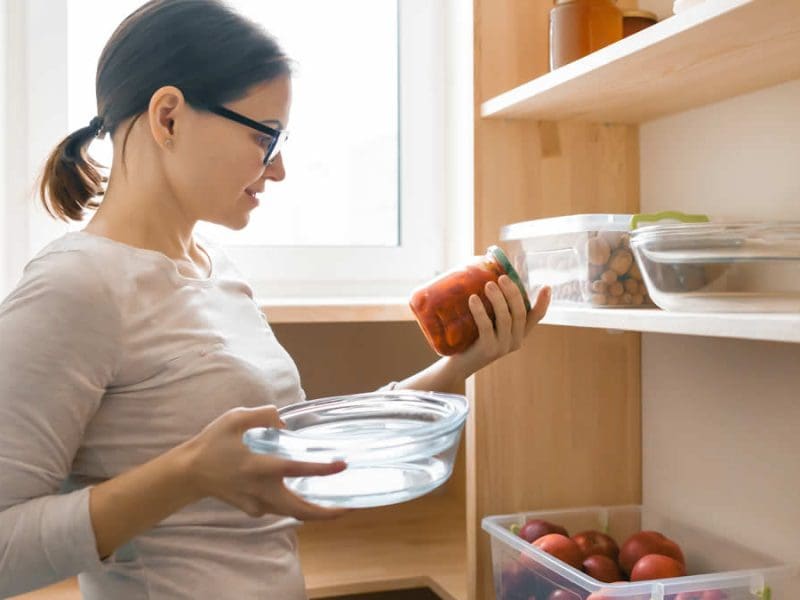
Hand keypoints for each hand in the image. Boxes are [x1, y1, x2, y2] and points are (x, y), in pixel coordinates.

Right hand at [179, 405, 348, 520]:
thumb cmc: (212, 443)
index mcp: (258, 466)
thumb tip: (286, 419)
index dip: (320, 469)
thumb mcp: (235, 418)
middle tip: (349, 508)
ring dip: (314, 512)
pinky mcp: (252, 509)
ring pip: (291, 513)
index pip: (295, 470)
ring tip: (336, 504)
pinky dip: (295, 505)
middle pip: (299, 510)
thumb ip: (264, 415)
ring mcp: (256, 503)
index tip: (341, 465)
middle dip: (326, 514)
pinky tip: (306, 495)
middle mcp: (260, 489)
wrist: (189, 473)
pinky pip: (279, 509)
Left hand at [450, 277, 550, 377]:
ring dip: (498, 299)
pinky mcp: (488, 350)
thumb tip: (485, 275)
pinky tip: (473, 299)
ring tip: (488, 285)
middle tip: (502, 277)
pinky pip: (486, 327)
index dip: (543, 303)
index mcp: (519, 333)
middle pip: (519, 313)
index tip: (546, 287)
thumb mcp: (487, 322)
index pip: (536, 318)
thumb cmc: (471, 338)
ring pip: (505, 319)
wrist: (458, 365)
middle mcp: (515, 341)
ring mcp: (502, 347)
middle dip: (513, 293)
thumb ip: (492, 307)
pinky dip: (480, 311)